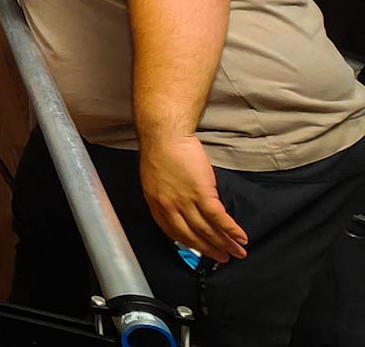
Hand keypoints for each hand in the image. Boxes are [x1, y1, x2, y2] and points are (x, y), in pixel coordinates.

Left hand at [140, 135, 247, 263]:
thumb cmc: (161, 152)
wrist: (165, 136)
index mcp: (156, 204)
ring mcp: (185, 201)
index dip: (189, 243)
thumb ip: (166, 197)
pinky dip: (230, 229)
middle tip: (223, 259)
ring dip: (224, 243)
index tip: (200, 249)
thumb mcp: (156, 180)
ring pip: (206, 229)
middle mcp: (169, 207)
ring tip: (237, 252)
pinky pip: (218, 216)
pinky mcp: (201, 192)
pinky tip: (240, 237)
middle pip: (191, 235)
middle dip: (209, 250)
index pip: (173, 231)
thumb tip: (179, 207)